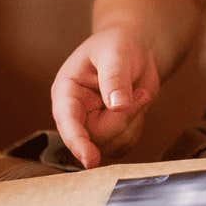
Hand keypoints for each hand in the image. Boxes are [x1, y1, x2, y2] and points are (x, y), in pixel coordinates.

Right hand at [49, 25, 160, 168]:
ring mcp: (92, 125)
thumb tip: (118, 106)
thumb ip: (115, 78)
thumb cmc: (119, 45)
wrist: (136, 49)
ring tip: (138, 94)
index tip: (90, 160)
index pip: (67, 121)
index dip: (77, 142)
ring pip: (112, 144)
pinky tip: (138, 104)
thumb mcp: (116, 53)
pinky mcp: (110, 133)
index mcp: (66, 91)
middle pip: (95, 137)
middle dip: (122, 120)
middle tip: (138, 95)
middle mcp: (76, 113)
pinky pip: (125, 144)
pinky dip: (138, 126)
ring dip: (133, 121)